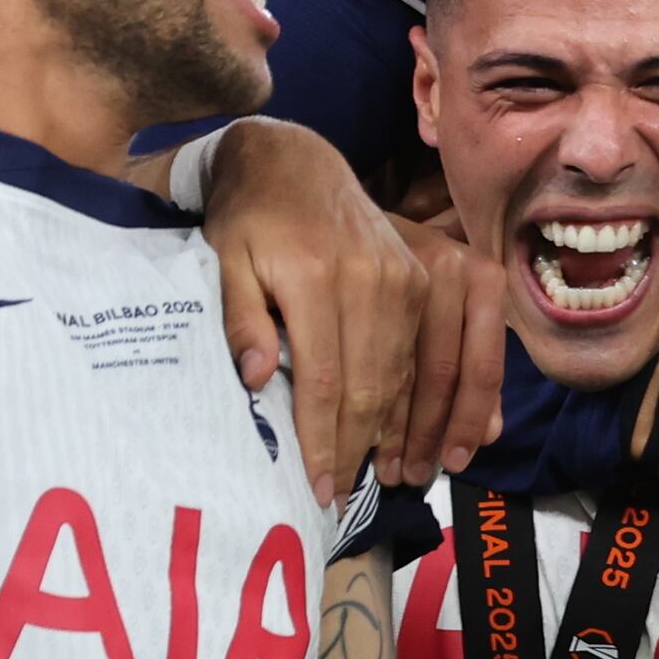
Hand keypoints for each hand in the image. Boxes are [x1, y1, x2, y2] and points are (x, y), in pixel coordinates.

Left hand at [200, 128, 504, 500]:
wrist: (295, 162)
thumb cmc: (250, 220)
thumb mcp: (225, 262)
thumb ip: (240, 320)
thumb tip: (259, 379)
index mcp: (318, 276)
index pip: (326, 380)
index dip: (324, 441)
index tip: (318, 487)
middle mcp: (374, 278)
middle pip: (374, 384)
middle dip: (361, 449)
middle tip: (347, 497)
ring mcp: (407, 276)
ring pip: (413, 372)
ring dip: (409, 432)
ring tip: (397, 478)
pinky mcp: (424, 276)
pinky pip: (433, 349)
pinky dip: (433, 397)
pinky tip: (427, 434)